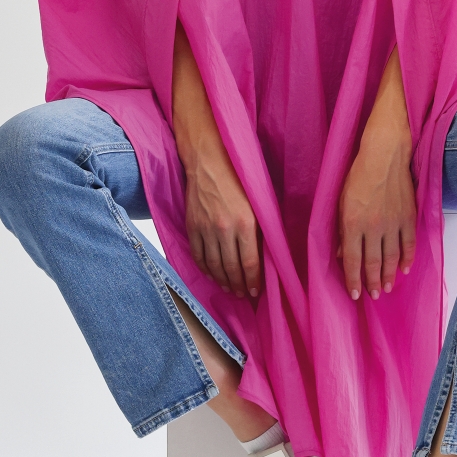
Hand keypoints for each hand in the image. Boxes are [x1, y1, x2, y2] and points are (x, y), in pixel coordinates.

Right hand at [184, 150, 262, 302]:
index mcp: (245, 223)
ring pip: (213, 265)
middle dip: (237, 285)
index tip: (254, 292)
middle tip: (241, 294)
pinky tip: (211, 274)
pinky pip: (198, 255)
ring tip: (228, 288)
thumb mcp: (257, 202)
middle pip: (231, 267)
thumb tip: (264, 255)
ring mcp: (205, 229)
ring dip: (221, 280)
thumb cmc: (238, 178)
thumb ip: (259, 228)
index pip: (250, 262)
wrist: (209, 162)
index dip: (252, 281)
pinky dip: (204, 268)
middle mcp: (224, 229)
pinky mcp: (192, 226)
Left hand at [336, 53, 415, 299]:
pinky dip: (407, 259)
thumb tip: (341, 253)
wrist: (385, 153)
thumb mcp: (340, 201)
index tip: (355, 294)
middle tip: (373, 295)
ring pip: (391, 258)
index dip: (353, 280)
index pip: (352, 260)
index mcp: (353, 224)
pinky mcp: (409, 217)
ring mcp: (394, 224)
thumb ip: (340, 230)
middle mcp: (374, 228)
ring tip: (386, 288)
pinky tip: (404, 269)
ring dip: (388, 275)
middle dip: (372, 282)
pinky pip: (409, 244)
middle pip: (373, 263)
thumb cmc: (358, 174)